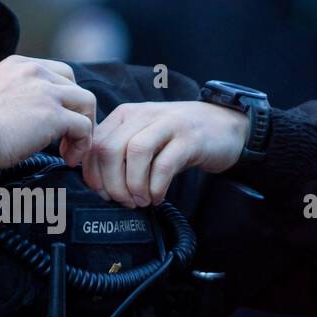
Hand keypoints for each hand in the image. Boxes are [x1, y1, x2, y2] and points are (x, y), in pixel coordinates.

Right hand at [0, 55, 95, 169]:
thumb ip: (13, 96)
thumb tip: (23, 116)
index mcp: (17, 65)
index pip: (56, 73)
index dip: (63, 99)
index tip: (57, 122)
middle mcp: (34, 71)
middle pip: (75, 86)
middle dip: (77, 111)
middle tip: (69, 137)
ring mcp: (46, 92)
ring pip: (86, 103)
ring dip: (84, 129)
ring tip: (70, 151)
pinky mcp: (53, 115)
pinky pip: (83, 127)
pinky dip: (82, 145)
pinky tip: (68, 159)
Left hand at [80, 101, 248, 207]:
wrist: (223, 125)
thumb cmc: (177, 140)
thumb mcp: (143, 139)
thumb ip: (119, 155)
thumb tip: (97, 185)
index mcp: (125, 115)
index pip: (95, 144)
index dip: (93, 174)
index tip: (103, 194)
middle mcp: (143, 115)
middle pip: (110, 149)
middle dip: (111, 183)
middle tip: (123, 201)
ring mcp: (167, 124)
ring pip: (135, 153)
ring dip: (133, 185)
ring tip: (140, 201)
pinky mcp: (189, 139)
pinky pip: (164, 165)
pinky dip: (156, 187)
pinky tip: (158, 197)